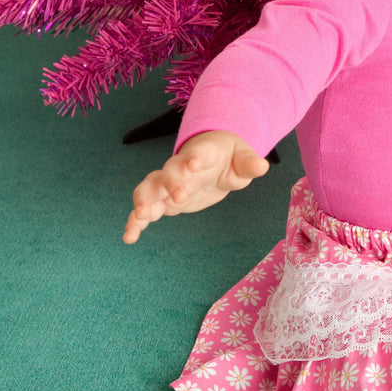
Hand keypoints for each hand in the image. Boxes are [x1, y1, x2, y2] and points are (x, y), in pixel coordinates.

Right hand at [122, 131, 268, 243]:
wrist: (212, 158)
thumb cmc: (229, 158)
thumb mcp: (243, 159)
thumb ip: (249, 164)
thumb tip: (262, 166)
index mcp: (202, 154)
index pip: (197, 153)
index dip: (194, 157)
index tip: (192, 163)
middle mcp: (180, 167)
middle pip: (169, 171)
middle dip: (171, 183)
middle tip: (179, 199)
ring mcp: (168, 183)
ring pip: (149, 188)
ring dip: (144, 200)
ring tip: (141, 217)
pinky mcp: (163, 200)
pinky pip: (145, 208)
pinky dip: (136, 221)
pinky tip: (129, 237)